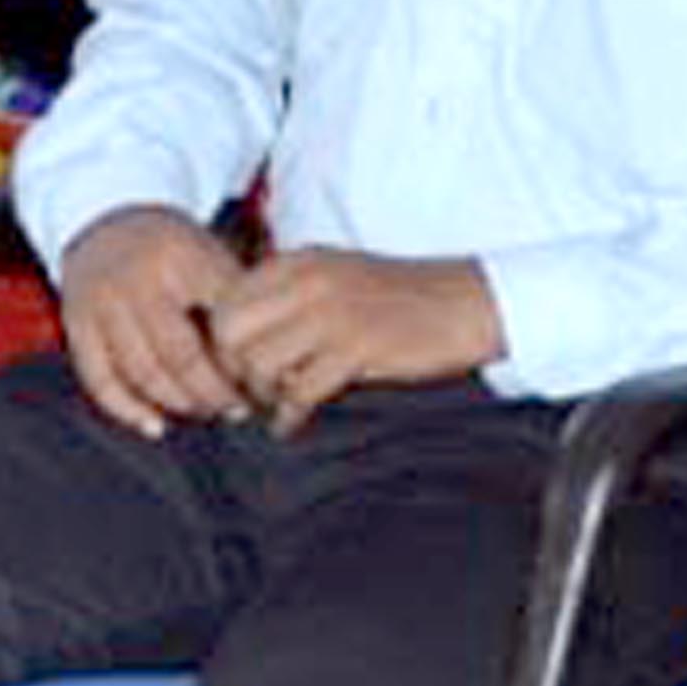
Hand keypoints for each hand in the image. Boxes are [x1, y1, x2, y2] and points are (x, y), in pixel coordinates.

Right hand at [54, 206, 252, 435]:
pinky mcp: (77, 322)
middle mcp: (137, 278)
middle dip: (213, 392)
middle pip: (181, 355)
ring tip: (204, 412)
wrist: (103, 220)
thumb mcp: (208, 252)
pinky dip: (128, 410)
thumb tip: (274, 362)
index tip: (263, 384)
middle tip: (236, 408)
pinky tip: (155, 425)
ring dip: (178, 403)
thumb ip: (236, 298)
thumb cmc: (170, 248)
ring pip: (142, 372)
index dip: (245, 362)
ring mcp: (102, 301)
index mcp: (181, 255)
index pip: (222, 323)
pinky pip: (100, 379)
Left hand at [200, 246, 503, 433]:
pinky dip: (289, 415)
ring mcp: (332, 313)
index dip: (220, 341)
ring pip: (259, 363)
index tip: (233, 367)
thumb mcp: (336, 276)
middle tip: (247, 392)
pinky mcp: (357, 348)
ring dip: (261, 394)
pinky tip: (292, 423)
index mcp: (298, 262)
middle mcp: (308, 281)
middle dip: (231, 369)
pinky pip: (299, 391)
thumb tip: (236, 336)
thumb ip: (289, 295)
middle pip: (230, 332)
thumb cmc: (398, 298)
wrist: (465, 303)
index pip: (226, 300)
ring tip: (274, 406)